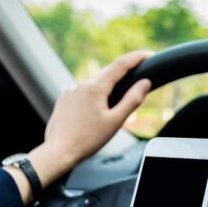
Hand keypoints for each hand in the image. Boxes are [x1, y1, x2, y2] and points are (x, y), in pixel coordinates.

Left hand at [5, 50, 152, 202]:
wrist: (59, 152)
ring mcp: (70, 91)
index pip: (120, 65)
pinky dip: (94, 94)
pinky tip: (97, 108)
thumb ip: (132, 100)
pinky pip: (83, 91)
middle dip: (123, 71)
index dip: (136, 58)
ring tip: (118, 98)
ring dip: (108, 85)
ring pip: (94, 82)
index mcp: (95, 88)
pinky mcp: (64, 100)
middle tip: (138, 73)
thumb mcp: (115, 121)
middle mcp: (81, 85)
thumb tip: (145, 83)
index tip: (148, 54)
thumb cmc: (87, 140)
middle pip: (107, 71)